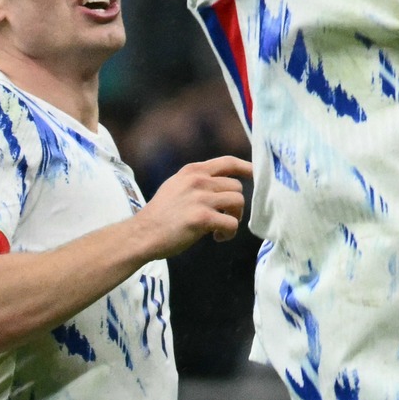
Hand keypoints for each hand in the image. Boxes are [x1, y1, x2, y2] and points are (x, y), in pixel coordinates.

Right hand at [128, 156, 252, 261]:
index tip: (256, 174)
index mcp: (192, 171)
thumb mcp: (176, 186)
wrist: (142, 234)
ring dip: (234, 218)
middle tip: (224, 218)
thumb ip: (197, 181)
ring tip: (220, 229)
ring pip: (238, 202)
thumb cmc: (160, 215)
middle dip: (235, 205)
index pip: (228, 162)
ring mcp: (200, 198)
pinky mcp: (202, 218)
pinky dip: (229, 233)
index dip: (246, 168)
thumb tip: (223, 184)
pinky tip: (216, 237)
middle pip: (237, 187)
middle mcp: (198, 180)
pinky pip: (232, 223)